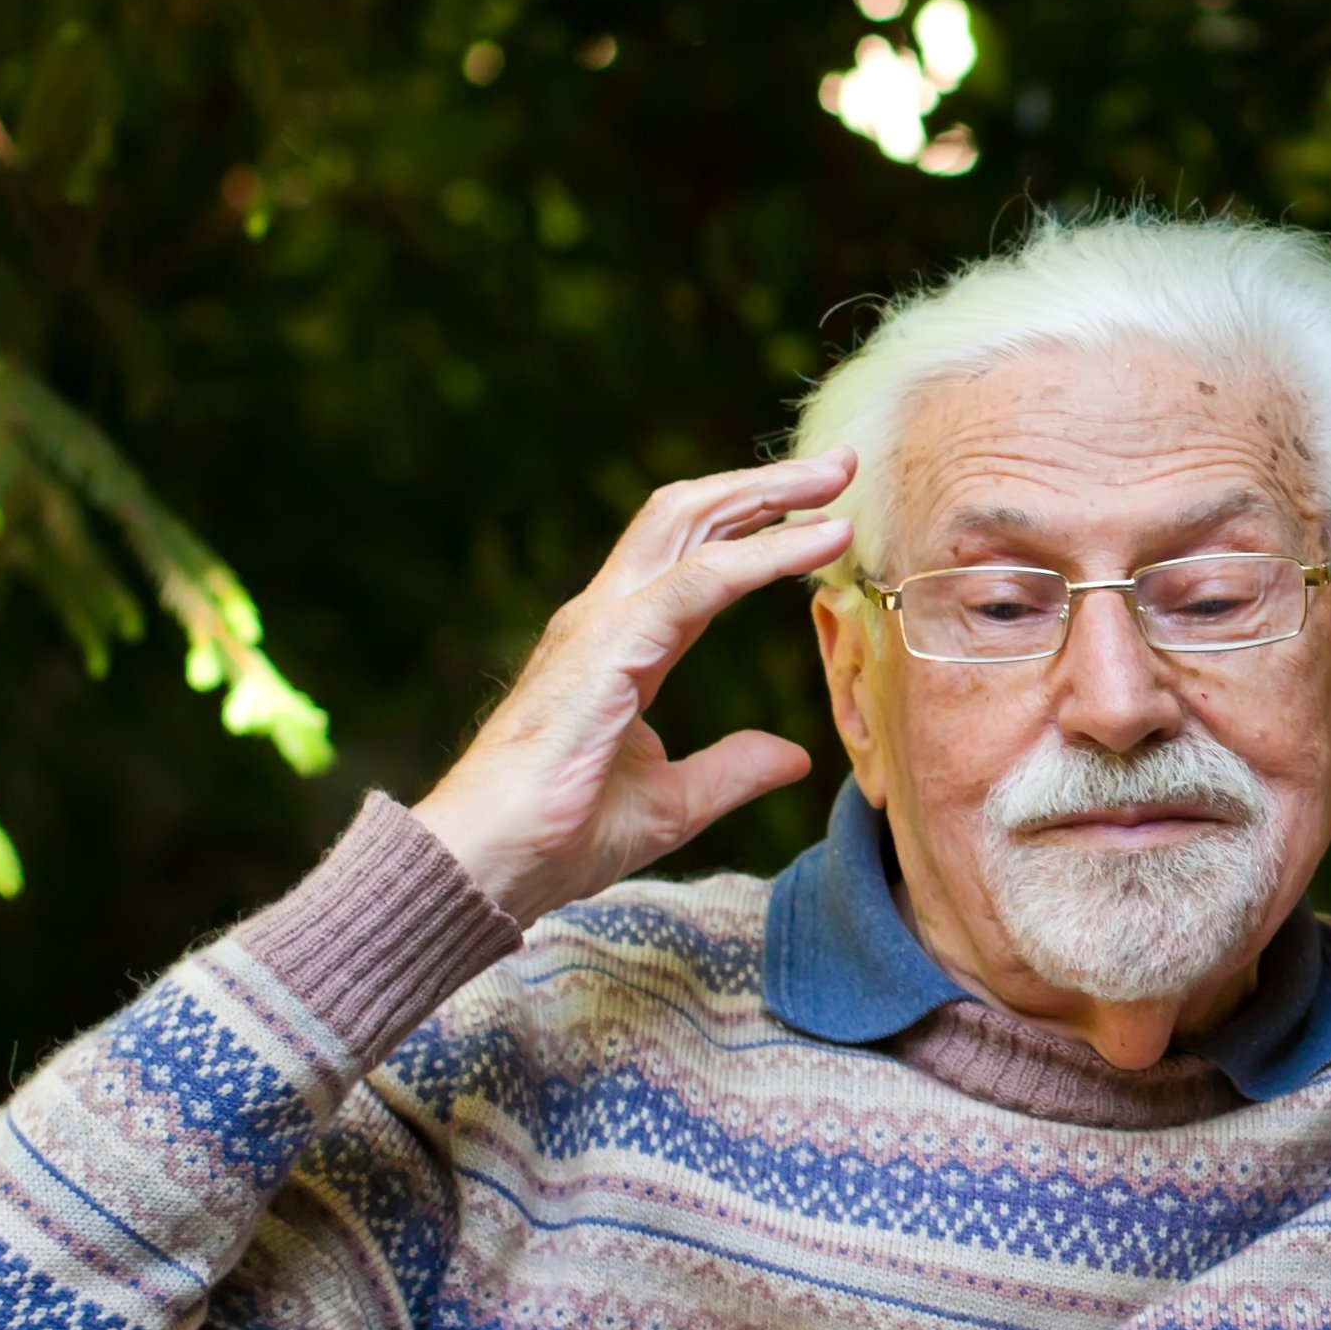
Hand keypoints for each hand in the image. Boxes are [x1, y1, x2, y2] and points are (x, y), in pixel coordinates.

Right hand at [413, 450, 857, 923]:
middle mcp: (607, 617)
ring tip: (837, 480)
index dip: (757, 525)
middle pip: (690, 517)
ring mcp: (601, 624)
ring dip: (769, 495)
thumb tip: (791, 756)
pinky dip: (764, 556)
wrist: (490, 865)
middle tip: (840, 463)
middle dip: (766, 485)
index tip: (826, 511)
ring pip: (690, 525)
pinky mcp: (608, 647)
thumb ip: (731, 771)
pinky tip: (819, 542)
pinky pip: (699, 583)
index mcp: (621, 643)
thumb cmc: (559, 835)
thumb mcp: (672, 803)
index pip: (694, 556)